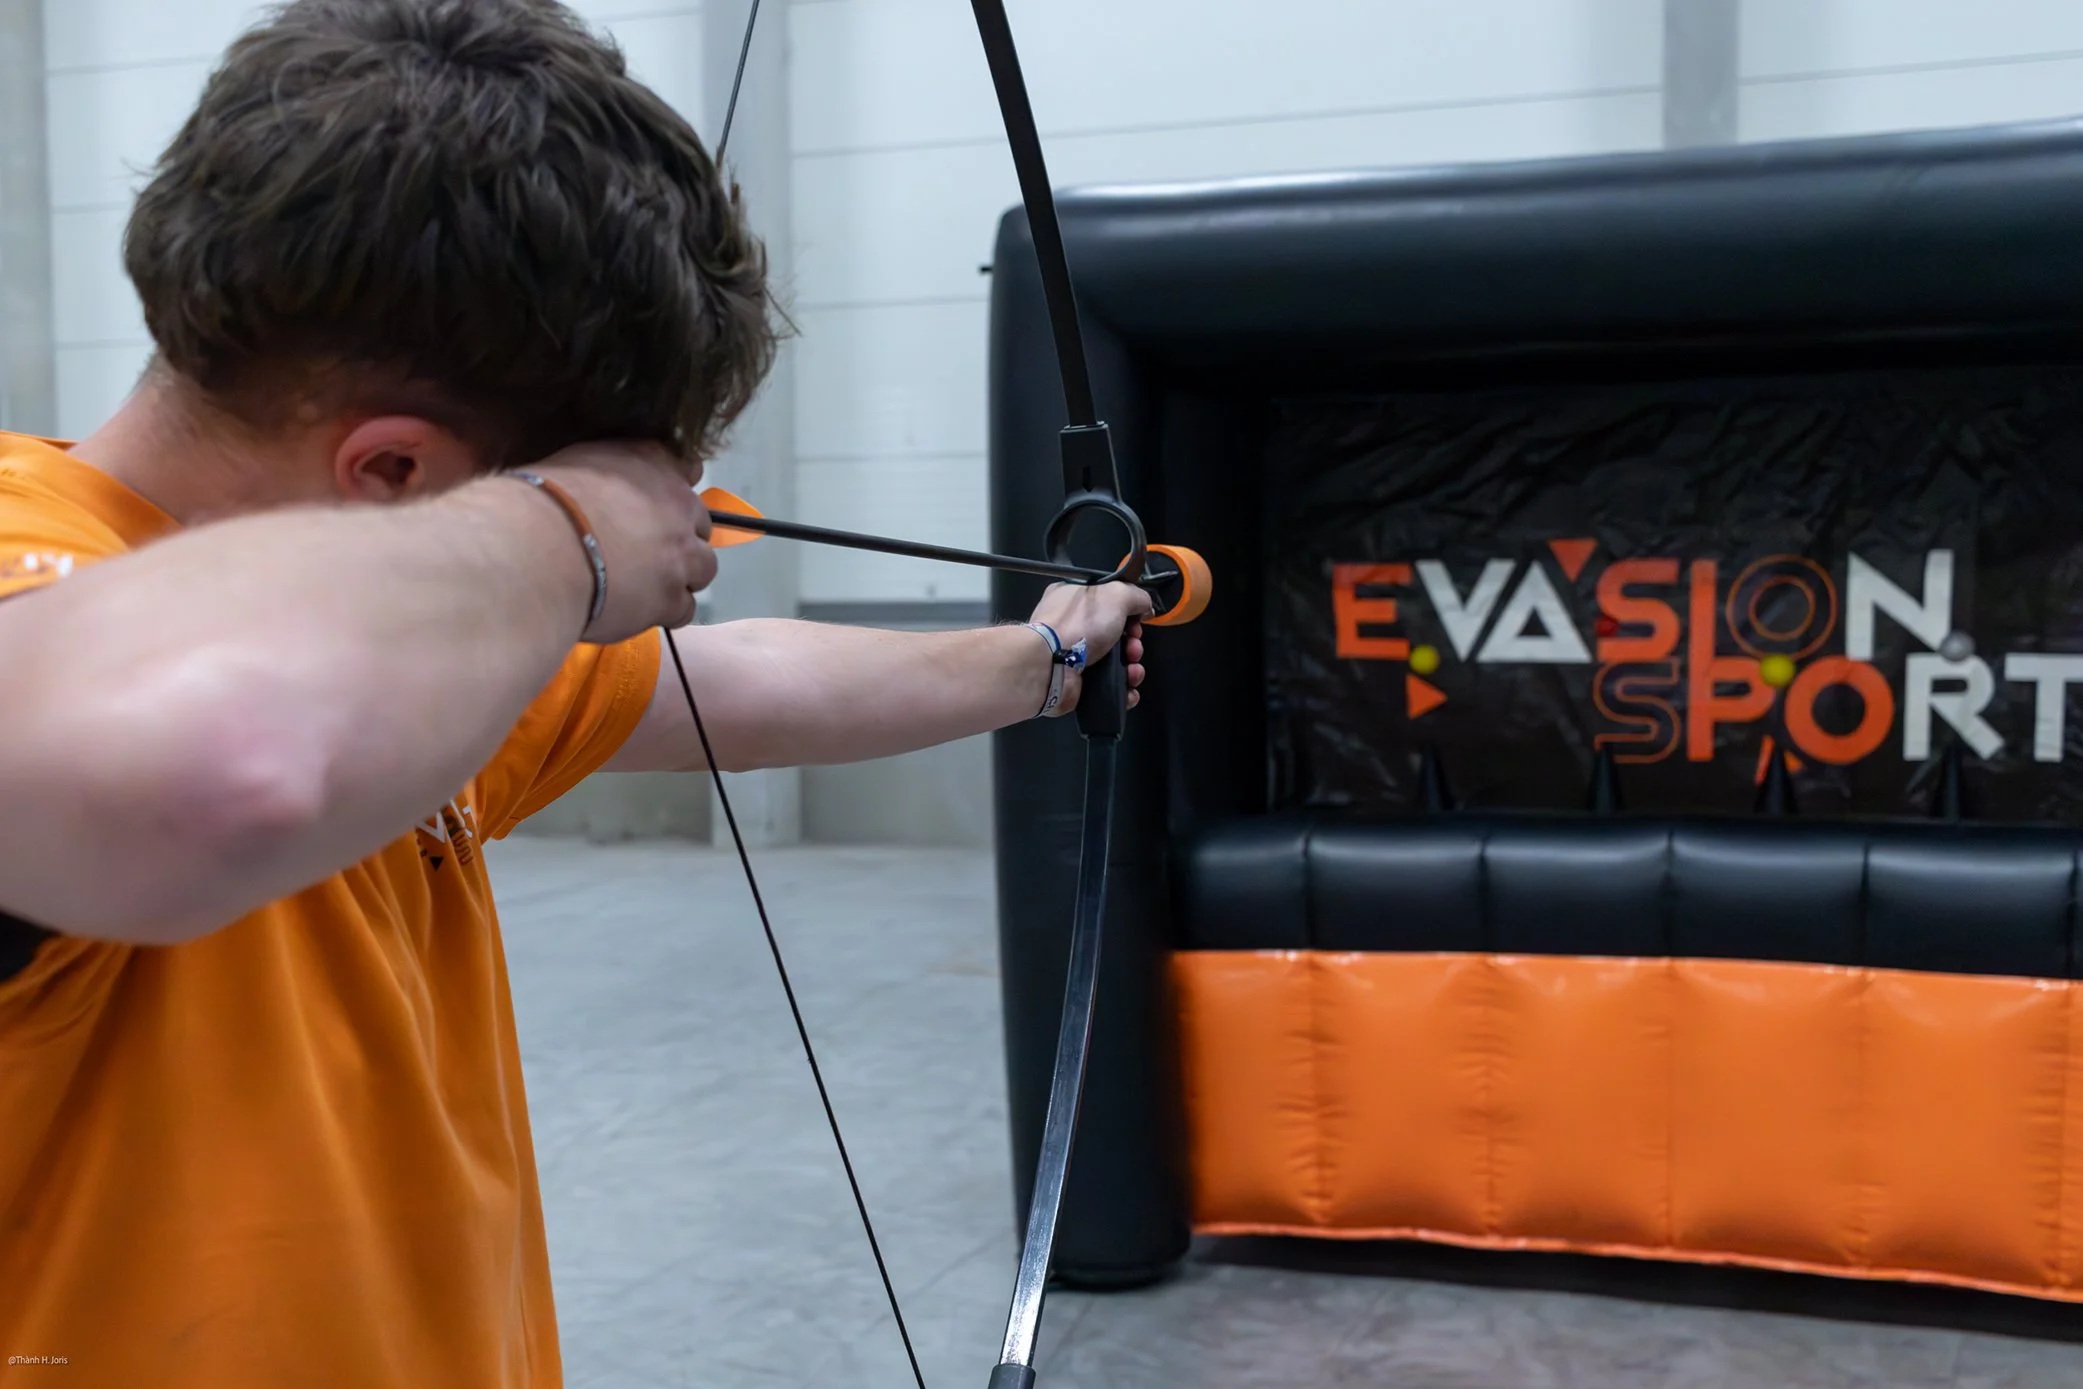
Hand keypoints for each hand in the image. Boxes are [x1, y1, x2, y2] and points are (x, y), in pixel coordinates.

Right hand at [526, 442, 716, 642]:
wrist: (536, 547)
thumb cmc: (542, 500)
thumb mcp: (576, 464)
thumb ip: (606, 477)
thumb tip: (600, 491)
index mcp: (654, 464)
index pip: (688, 467)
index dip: (674, 492)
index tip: (659, 505)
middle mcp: (679, 506)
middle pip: (701, 525)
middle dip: (680, 538)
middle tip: (646, 552)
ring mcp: (681, 555)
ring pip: (704, 569)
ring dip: (681, 577)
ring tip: (645, 587)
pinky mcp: (671, 599)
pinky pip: (685, 609)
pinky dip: (666, 612)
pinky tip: (638, 611)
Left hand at [1027, 580, 1154, 715]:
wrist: (1050, 665)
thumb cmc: (1081, 623)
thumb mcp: (1116, 595)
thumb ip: (1136, 596)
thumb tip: (1145, 608)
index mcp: (1074, 599)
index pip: (1109, 603)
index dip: (1128, 613)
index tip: (1138, 622)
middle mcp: (1072, 626)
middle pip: (1116, 635)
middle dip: (1133, 644)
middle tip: (1134, 649)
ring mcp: (1073, 657)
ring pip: (1115, 662)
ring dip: (1133, 668)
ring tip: (1133, 671)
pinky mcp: (1078, 683)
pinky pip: (1108, 686)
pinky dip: (1124, 689)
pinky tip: (1129, 689)